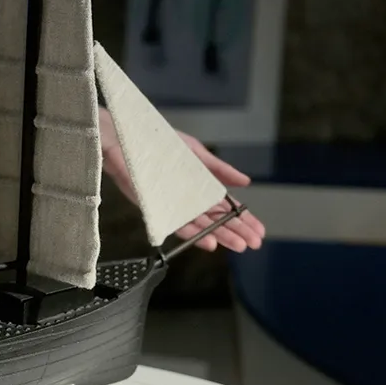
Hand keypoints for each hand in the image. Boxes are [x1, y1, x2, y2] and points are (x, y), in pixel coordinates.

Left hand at [99, 109, 264, 252]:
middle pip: (216, 219)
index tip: (258, 231)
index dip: (243, 218)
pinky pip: (176, 225)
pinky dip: (192, 234)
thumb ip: (219, 168)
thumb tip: (246, 181)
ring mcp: (173, 205)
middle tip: (254, 243)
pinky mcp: (156, 209)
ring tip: (238, 245)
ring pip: (200, 225)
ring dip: (220, 236)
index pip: (225, 206)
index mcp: (200, 185)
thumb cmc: (159, 143)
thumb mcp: (195, 152)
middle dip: (236, 231)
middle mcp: (188, 198)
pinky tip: (209, 242)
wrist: (126, 139)